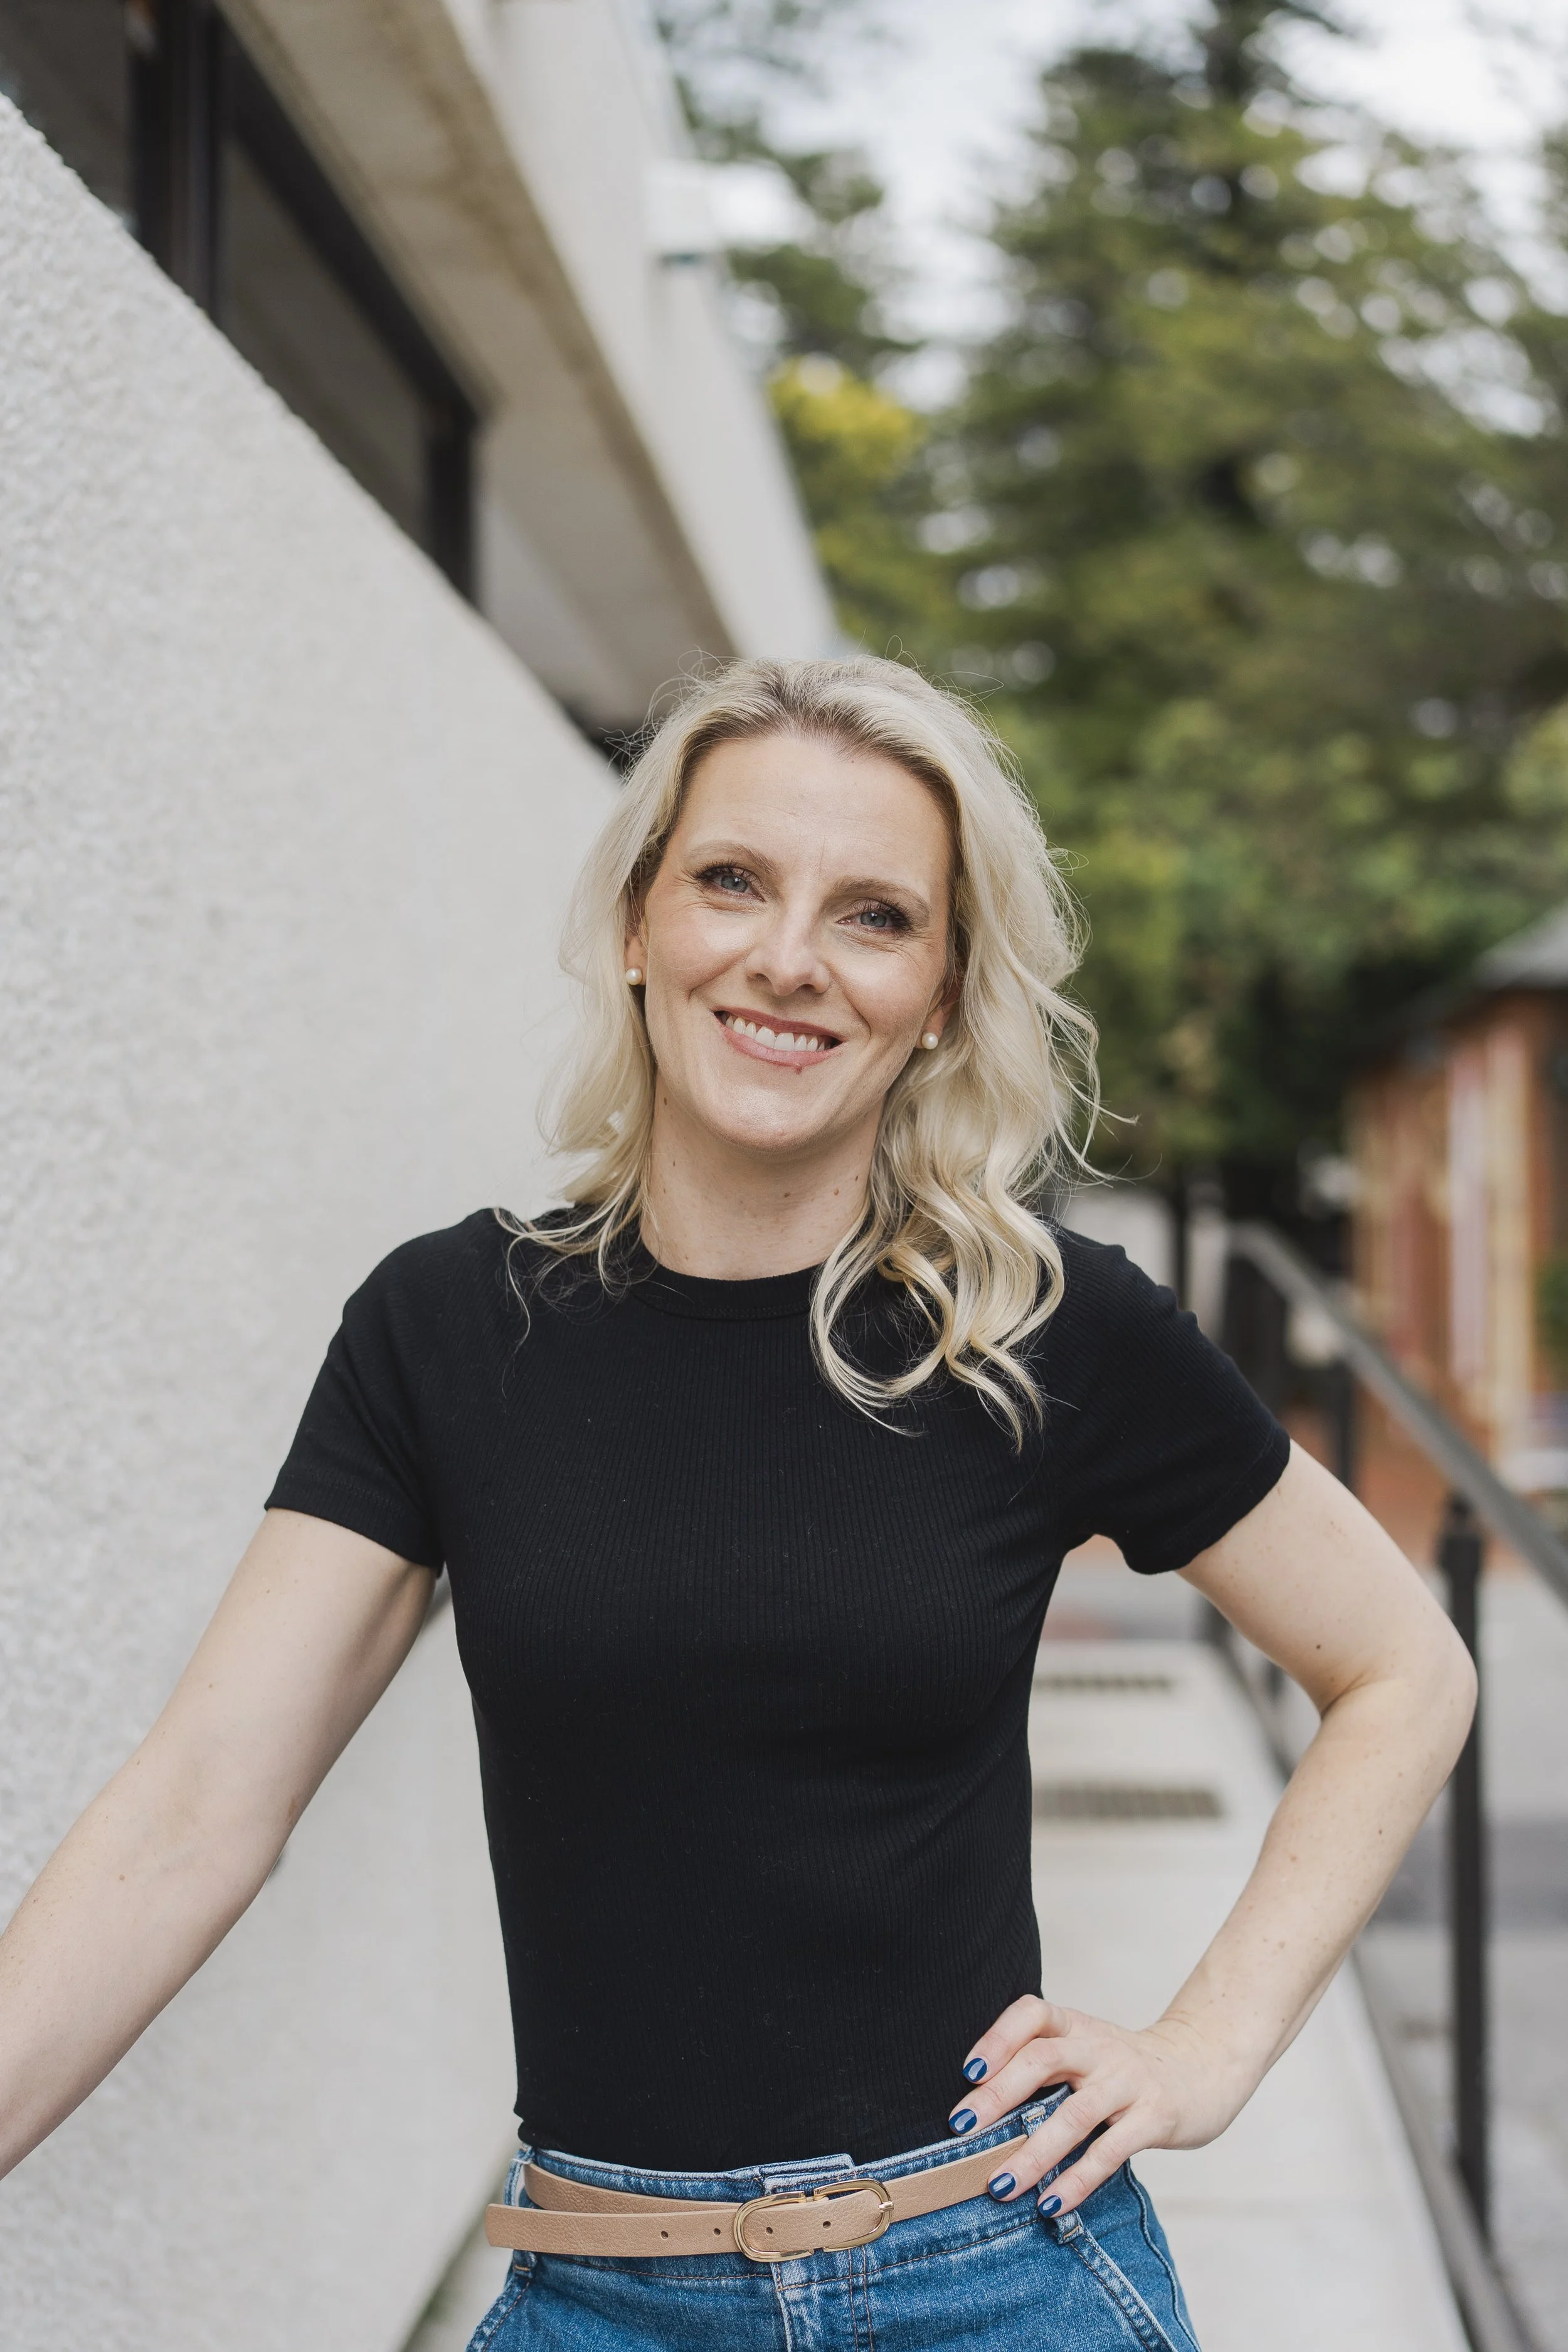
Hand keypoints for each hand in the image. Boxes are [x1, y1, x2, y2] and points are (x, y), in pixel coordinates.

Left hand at [946, 1996, 1251, 2217]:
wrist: (1203, 2066)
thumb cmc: (1124, 2068)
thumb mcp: (1086, 2050)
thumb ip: (1043, 2066)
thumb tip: (977, 2108)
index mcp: (1077, 2026)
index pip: (1032, 2014)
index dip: (997, 2038)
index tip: (968, 2072)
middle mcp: (1100, 2048)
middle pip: (1044, 2059)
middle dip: (999, 2095)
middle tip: (960, 2127)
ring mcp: (1129, 2082)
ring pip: (1074, 2115)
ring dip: (1032, 2153)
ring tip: (999, 2186)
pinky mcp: (1155, 2117)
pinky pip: (1110, 2151)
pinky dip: (1077, 2180)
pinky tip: (1050, 2203)